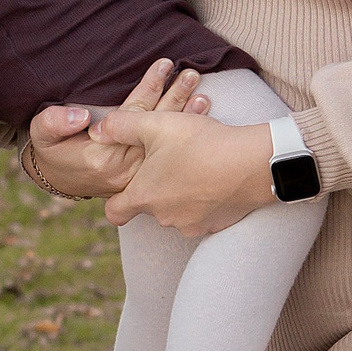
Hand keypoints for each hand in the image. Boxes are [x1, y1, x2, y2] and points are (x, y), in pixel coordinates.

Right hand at [28, 60, 209, 199]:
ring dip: (185, 115)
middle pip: (155, 129)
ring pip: (166, 142)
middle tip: (191, 74)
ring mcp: (138, 176)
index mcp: (103, 156)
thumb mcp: (43, 132)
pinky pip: (168, 153)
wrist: (58, 178)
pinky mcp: (145, 179)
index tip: (163, 65)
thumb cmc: (52, 150)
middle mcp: (125, 169)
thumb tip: (81, 115)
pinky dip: (185, 133)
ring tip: (201, 91)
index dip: (148, 89)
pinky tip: (200, 114)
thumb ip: (56, 122)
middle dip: (174, 98)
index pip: (131, 116)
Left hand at [96, 104, 276, 236]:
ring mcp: (191, 225)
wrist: (253, 163)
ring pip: (175, 211)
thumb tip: (98, 130)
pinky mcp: (215, 226)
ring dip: (180, 193)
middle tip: (170, 160)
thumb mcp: (155, 124)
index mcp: (144, 197)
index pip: (114, 212)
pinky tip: (214, 177)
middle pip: (148, 206)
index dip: (116, 198)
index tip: (127, 182)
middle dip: (155, 186)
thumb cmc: (201, 143)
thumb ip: (120, 125)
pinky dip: (203, 200)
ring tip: (195, 165)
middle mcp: (164, 218)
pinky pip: (201, 214)